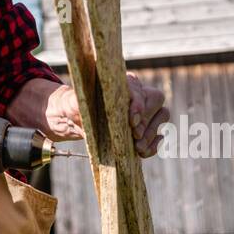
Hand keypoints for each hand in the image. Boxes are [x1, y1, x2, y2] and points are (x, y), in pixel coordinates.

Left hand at [43, 73, 168, 158]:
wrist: (72, 119)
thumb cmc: (74, 105)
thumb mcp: (73, 102)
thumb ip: (77, 101)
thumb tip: (79, 103)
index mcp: (122, 81)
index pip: (138, 88)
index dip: (138, 104)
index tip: (132, 121)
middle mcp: (136, 92)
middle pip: (156, 100)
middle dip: (147, 119)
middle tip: (135, 136)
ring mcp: (143, 110)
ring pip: (162, 115)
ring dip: (152, 133)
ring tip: (137, 148)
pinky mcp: (144, 128)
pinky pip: (159, 134)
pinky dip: (154, 144)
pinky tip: (142, 152)